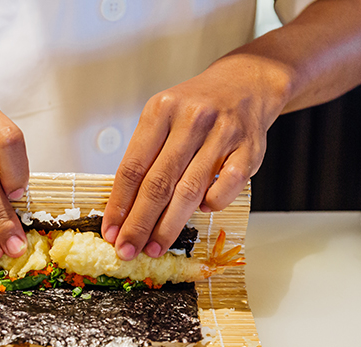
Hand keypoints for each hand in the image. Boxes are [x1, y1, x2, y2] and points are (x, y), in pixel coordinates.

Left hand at [102, 55, 289, 259]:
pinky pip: (226, 187)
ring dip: (169, 225)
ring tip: (155, 246)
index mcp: (161, 111)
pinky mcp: (250, 148)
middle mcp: (191, 119)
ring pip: (189, 190)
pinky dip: (210, 204)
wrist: (245, 84)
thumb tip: (125, 208)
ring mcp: (222, 133)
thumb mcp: (163, 118)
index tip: (111, 230)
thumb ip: (146, 155)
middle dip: (139, 223)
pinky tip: (199, 212)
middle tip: (128, 249)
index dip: (119, 204)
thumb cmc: (197, 108)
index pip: (132, 167)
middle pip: (158, 183)